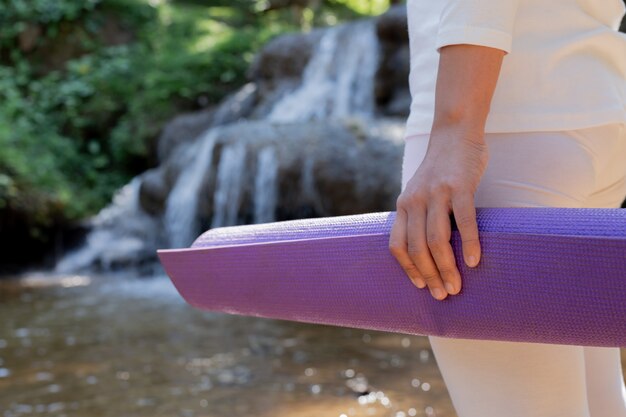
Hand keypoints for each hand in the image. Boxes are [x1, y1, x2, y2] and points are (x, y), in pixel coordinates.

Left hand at [389, 125, 488, 299]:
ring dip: (446, 267)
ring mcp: (436, 193)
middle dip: (429, 275)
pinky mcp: (459, 186)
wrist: (454, 133)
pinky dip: (469, 243)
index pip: (398, 245)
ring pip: (436, 239)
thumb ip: (419, 216)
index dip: (408, 269)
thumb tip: (426, 252)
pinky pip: (464, 220)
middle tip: (444, 295)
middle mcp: (415, 200)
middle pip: (417, 248)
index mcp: (404, 205)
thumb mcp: (419, 192)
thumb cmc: (440, 169)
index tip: (421, 286)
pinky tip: (474, 261)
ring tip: (456, 286)